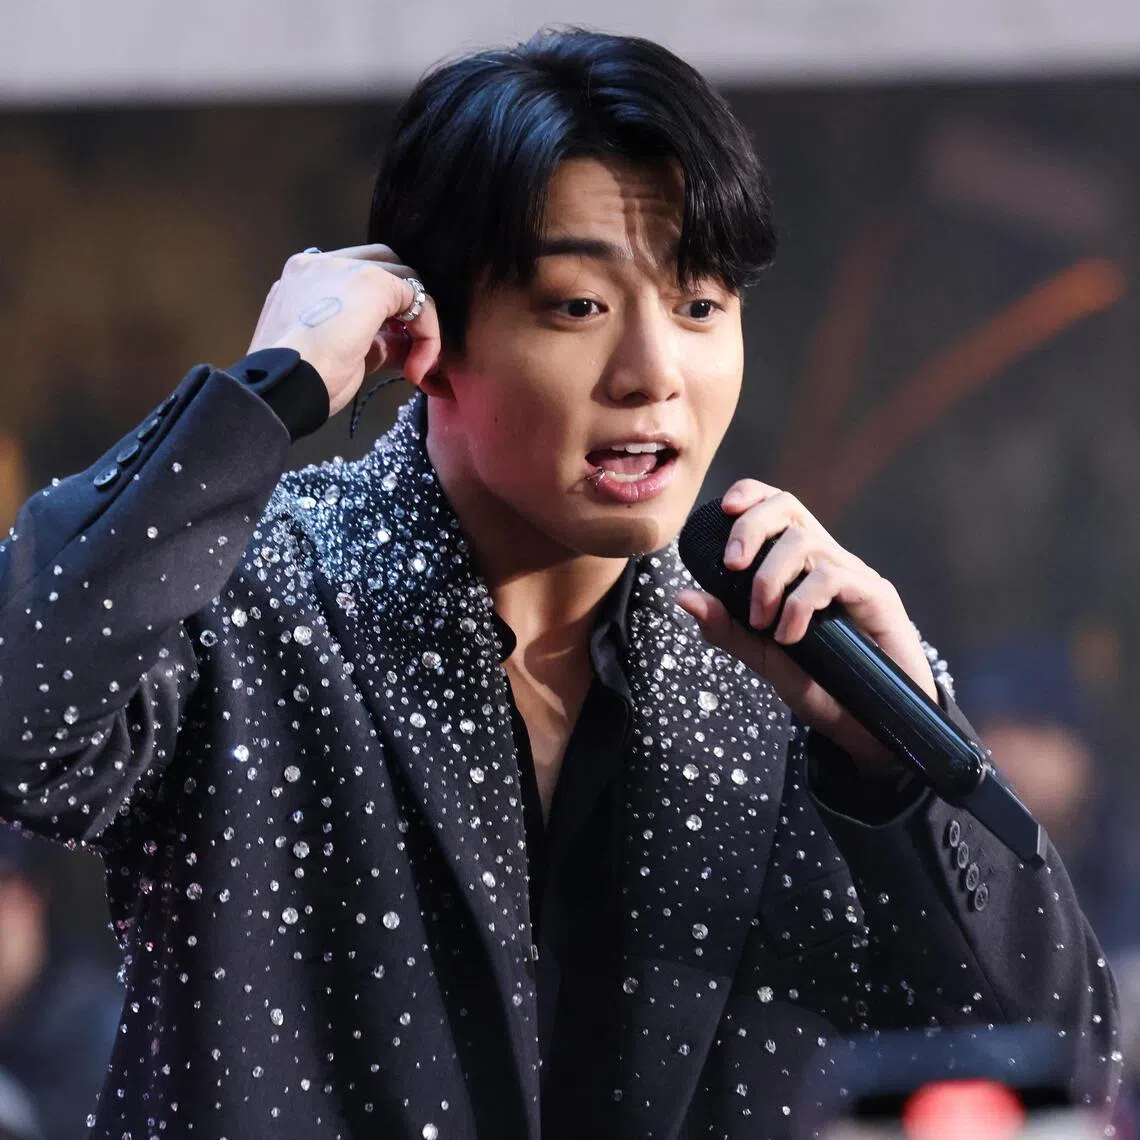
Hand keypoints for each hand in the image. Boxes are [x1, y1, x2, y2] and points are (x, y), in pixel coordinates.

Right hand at [247, 244, 441, 416]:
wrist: (282, 388)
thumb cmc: (300, 383)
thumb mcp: (338, 357)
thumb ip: (372, 343)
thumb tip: (405, 347)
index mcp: (301, 282)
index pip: (354, 278)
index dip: (380, 311)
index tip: (390, 347)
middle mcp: (318, 265)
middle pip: (383, 266)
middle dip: (404, 306)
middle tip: (410, 348)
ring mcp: (342, 268)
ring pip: (403, 279)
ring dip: (419, 322)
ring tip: (417, 364)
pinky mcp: (371, 282)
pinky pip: (418, 298)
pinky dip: (428, 332)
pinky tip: (417, 365)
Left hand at [676, 479, 937, 773]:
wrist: (871, 726)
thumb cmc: (823, 685)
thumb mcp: (764, 657)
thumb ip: (727, 628)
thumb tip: (683, 597)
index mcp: (801, 566)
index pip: (778, 509)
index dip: (751, 496)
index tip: (724, 510)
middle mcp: (828, 561)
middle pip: (789, 509)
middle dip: (751, 527)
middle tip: (731, 566)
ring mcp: (855, 577)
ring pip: (805, 541)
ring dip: (769, 578)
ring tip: (762, 622)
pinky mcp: (878, 597)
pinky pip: (831, 577)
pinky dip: (799, 604)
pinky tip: (790, 636)